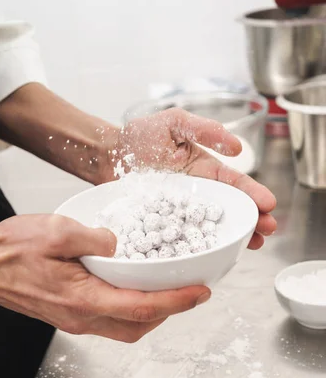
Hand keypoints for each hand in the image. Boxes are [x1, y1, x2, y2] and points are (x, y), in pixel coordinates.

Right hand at [0, 215, 210, 342]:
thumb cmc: (11, 251)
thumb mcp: (58, 230)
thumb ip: (95, 238)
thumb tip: (118, 244)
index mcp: (83, 299)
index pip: (142, 307)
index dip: (177, 302)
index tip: (200, 292)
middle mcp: (82, 318)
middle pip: (138, 326)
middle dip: (169, 312)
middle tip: (189, 292)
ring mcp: (74, 321)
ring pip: (124, 328)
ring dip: (150, 314)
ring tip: (167, 291)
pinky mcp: (68, 316)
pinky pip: (109, 321)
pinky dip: (130, 310)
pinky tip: (132, 289)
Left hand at [115, 108, 276, 249]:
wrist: (108, 155)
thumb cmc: (140, 136)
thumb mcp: (175, 123)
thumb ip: (204, 130)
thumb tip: (236, 148)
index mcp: (204, 170)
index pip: (233, 184)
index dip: (252, 193)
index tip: (269, 204)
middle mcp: (197, 194)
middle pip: (229, 210)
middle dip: (251, 220)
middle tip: (268, 231)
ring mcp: (180, 211)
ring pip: (211, 227)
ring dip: (232, 236)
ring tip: (253, 245)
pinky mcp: (162, 224)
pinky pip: (182, 237)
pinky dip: (198, 247)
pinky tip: (212, 254)